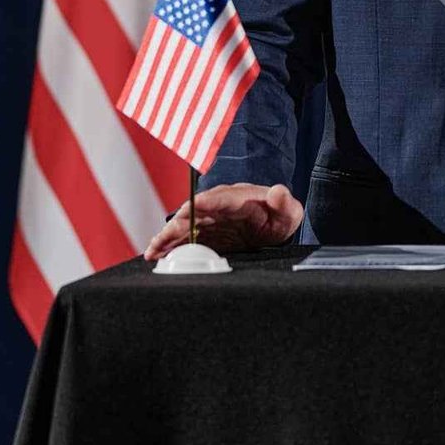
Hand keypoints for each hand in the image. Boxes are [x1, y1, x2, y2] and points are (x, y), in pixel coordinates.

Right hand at [143, 182, 303, 260]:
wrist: (272, 228)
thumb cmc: (280, 218)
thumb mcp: (289, 213)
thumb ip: (285, 203)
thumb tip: (278, 191)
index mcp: (242, 198)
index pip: (224, 198)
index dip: (210, 201)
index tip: (195, 205)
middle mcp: (221, 206)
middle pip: (198, 211)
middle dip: (182, 221)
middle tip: (166, 232)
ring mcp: (210, 219)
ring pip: (186, 225)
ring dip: (169, 235)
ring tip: (154, 247)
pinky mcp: (203, 233)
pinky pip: (183, 237)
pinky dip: (169, 244)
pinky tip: (155, 252)